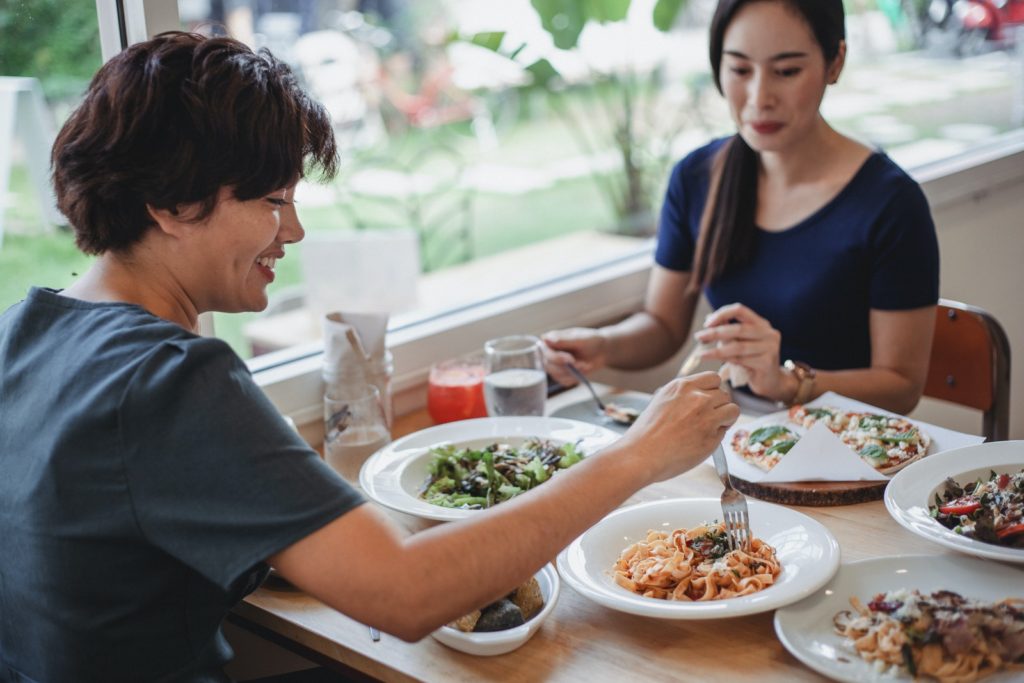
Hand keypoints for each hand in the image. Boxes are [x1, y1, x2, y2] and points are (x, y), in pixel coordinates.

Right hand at [540, 328, 608, 385]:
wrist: (601, 351)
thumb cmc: (591, 340)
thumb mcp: (580, 338)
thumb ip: (563, 339)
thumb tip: (546, 339)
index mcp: (550, 339)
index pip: (544, 351)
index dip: (556, 358)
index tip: (571, 360)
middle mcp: (549, 352)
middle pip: (548, 365)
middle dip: (567, 367)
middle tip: (583, 364)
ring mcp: (553, 364)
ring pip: (555, 375)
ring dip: (573, 373)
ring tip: (585, 365)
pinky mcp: (560, 374)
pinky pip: (563, 381)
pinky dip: (575, 378)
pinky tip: (582, 371)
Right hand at [618, 371, 738, 482]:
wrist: (642, 454)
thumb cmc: (647, 433)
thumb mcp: (662, 400)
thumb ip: (683, 396)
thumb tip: (701, 396)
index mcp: (683, 386)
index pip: (714, 378)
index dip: (713, 390)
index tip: (708, 399)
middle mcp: (698, 398)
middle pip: (725, 394)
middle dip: (719, 405)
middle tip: (707, 418)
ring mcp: (707, 417)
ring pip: (733, 410)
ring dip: (725, 418)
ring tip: (709, 428)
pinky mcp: (713, 437)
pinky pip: (725, 431)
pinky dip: (718, 436)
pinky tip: (700, 441)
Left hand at [694, 303, 795, 401]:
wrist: (770, 381)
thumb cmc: (751, 359)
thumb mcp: (741, 342)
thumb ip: (729, 331)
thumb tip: (708, 320)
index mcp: (761, 323)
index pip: (740, 310)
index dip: (722, 314)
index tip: (706, 324)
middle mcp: (769, 333)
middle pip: (738, 329)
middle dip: (715, 333)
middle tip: (698, 337)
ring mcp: (770, 348)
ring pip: (738, 347)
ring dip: (716, 350)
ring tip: (701, 354)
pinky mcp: (767, 363)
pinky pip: (742, 360)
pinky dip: (726, 360)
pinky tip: (716, 361)